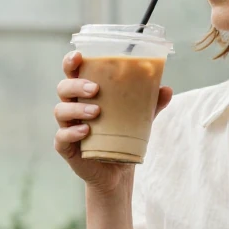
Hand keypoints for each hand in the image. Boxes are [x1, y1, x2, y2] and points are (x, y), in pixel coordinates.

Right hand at [53, 51, 172, 191]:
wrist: (117, 172)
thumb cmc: (123, 137)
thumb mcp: (139, 119)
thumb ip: (151, 104)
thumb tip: (167, 89)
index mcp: (85, 95)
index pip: (72, 73)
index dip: (71, 62)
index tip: (79, 56)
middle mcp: (72, 107)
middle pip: (63, 88)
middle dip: (77, 85)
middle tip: (96, 89)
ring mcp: (67, 127)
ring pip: (61, 111)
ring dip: (77, 108)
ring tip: (97, 112)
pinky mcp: (65, 147)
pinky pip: (62, 136)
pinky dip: (72, 132)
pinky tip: (85, 131)